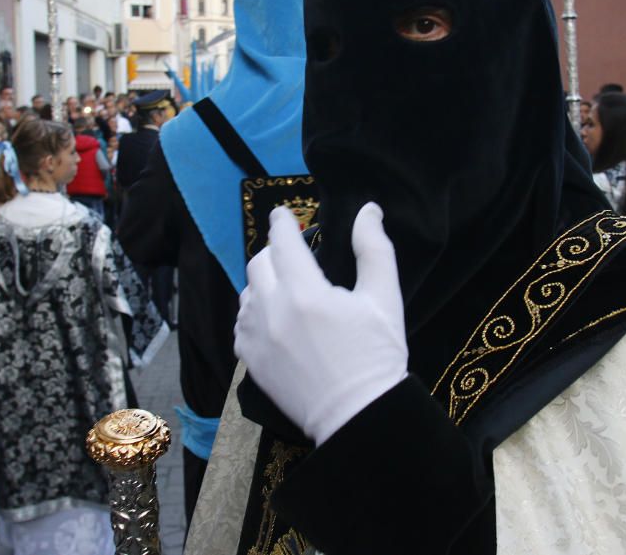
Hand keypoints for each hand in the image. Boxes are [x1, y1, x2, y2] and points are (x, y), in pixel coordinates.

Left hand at [235, 203, 407, 445]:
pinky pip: (241, 325)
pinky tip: (274, 319)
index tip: (282, 214)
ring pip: (247, 294)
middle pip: (259, 264)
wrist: (358, 415)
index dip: (282, 223)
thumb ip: (374, 249)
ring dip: (263, 283)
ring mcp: (256, 338)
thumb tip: (368, 212)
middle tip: (292, 254)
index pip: (283, 241)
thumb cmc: (376, 355)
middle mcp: (272, 311)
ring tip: (285, 288)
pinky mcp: (250, 362)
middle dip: (274, 252)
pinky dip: (254, 314)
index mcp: (305, 292)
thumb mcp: (384, 298)